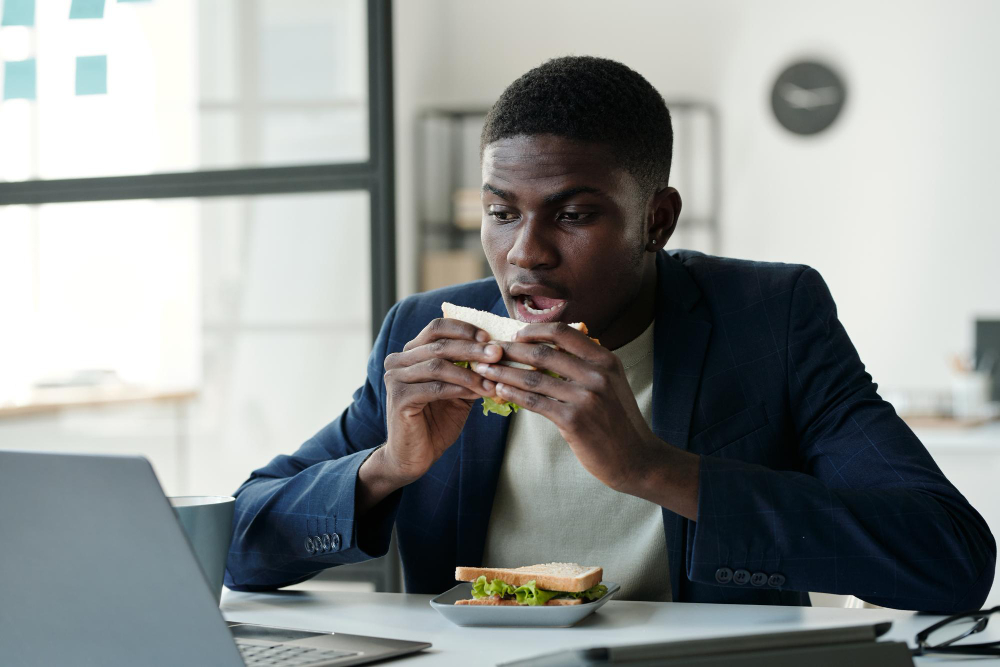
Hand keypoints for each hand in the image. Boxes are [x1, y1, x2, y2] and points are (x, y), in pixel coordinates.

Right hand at [378, 318, 501, 483]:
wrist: (413, 457)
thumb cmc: (436, 423)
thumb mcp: (457, 392)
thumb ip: (469, 372)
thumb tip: (497, 353)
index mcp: (411, 353)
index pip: (437, 328)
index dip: (463, 329)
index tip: (488, 337)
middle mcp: (398, 361)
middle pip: (439, 345)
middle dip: (472, 349)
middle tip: (497, 354)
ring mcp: (395, 379)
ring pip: (438, 365)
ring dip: (469, 372)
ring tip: (492, 380)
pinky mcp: (399, 398)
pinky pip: (435, 388)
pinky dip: (460, 389)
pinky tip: (478, 393)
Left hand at [470, 322, 698, 518]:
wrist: (637, 458)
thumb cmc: (618, 421)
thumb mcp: (611, 383)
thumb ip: (586, 365)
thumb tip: (550, 348)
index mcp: (605, 360)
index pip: (564, 333)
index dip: (535, 330)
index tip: (515, 334)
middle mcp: (597, 374)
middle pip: (543, 353)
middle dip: (510, 350)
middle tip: (488, 350)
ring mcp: (586, 397)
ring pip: (534, 378)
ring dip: (504, 372)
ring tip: (484, 369)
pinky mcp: (574, 420)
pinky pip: (535, 402)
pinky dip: (513, 394)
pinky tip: (498, 390)